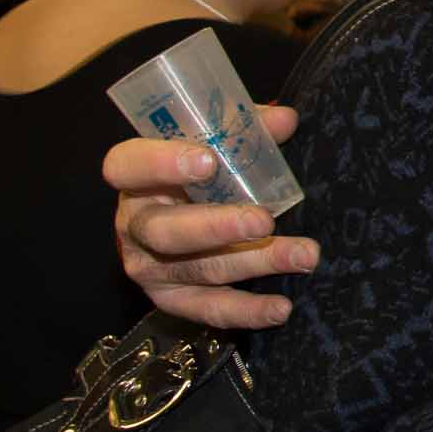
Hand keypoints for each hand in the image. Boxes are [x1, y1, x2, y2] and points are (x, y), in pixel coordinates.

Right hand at [106, 105, 320, 327]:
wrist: (182, 209)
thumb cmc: (201, 165)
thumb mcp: (214, 140)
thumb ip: (245, 126)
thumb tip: (285, 120)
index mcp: (135, 176)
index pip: (128, 166)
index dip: (161, 164)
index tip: (208, 160)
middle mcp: (134, 224)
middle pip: (166, 230)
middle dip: (218, 226)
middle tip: (265, 220)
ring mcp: (149, 266)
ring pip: (198, 269)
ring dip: (255, 263)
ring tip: (304, 256)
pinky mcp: (170, 298)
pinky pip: (207, 309)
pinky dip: (246, 311)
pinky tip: (280, 308)